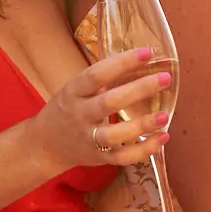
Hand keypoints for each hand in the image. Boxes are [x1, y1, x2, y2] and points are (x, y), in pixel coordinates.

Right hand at [29, 47, 173, 171]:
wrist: (45, 144)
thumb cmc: (67, 109)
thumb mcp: (75, 89)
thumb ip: (101, 79)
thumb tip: (139, 59)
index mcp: (73, 92)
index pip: (96, 74)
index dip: (122, 63)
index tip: (147, 53)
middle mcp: (79, 114)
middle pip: (109, 102)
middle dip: (138, 90)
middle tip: (165, 79)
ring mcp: (88, 139)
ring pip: (115, 135)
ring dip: (142, 125)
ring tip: (164, 116)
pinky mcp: (99, 158)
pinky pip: (122, 157)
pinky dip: (144, 150)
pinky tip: (163, 138)